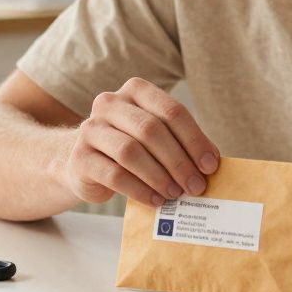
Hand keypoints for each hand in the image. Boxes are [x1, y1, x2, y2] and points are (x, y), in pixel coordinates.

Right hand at [64, 77, 219, 206]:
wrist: (85, 163)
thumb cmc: (132, 149)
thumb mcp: (155, 138)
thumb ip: (180, 143)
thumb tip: (211, 163)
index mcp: (135, 91)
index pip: (171, 111)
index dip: (194, 139)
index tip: (211, 165)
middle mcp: (109, 103)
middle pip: (151, 130)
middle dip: (179, 161)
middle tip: (196, 185)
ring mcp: (90, 129)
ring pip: (130, 151)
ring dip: (159, 176)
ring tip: (175, 193)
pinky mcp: (80, 157)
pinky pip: (114, 174)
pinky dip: (139, 190)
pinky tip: (155, 201)